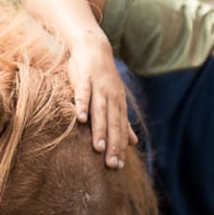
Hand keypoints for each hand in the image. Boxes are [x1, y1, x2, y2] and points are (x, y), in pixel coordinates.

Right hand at [68, 37, 137, 167]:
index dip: (120, 148)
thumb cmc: (102, 77)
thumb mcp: (115, 99)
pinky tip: (79, 119)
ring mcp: (98, 88)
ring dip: (100, 130)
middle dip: (113, 145)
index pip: (121, 130)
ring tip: (98, 148)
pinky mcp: (84, 78)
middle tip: (112, 165)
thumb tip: (133, 142)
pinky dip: (82, 105)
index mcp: (119, 104)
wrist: (94, 47)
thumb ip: (122, 121)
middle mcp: (111, 97)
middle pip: (113, 124)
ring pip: (100, 112)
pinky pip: (83, 94)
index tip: (118, 167)